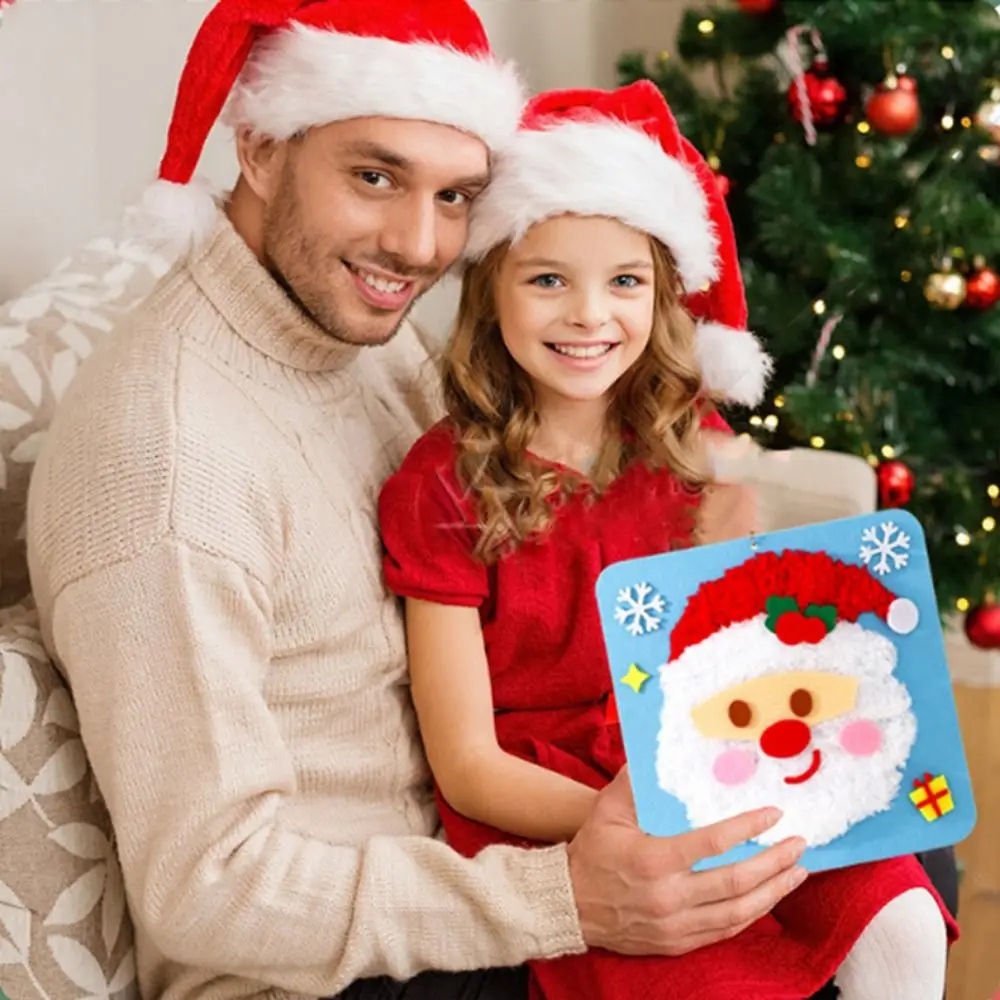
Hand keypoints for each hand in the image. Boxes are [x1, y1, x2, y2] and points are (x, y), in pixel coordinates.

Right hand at [565, 767, 806, 955]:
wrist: (568, 904)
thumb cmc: (592, 852)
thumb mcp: (607, 811)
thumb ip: (635, 782)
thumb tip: (656, 752)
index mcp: (654, 859)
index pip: (713, 843)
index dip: (748, 827)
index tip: (773, 814)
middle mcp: (669, 896)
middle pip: (736, 882)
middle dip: (774, 862)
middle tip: (799, 845)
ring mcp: (676, 925)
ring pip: (738, 912)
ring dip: (773, 891)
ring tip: (797, 872)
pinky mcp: (678, 942)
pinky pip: (724, 931)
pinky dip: (751, 914)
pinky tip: (767, 898)